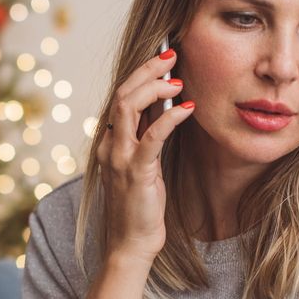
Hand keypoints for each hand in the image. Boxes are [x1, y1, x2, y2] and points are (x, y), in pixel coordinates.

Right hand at [95, 48, 194, 263]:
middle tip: (171, 54)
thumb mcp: (143, 165)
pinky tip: (189, 108)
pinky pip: (152, 135)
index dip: (141, 73)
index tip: (164, 58)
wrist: (129, 245)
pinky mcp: (137, 171)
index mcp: (110, 141)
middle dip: (147, 69)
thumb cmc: (139, 208)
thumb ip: (146, 136)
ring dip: (155, 86)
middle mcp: (110, 144)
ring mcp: (120, 157)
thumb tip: (163, 107)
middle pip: (122, 92)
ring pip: (129, 105)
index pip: (121, 95)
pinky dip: (170, 117)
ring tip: (178, 79)